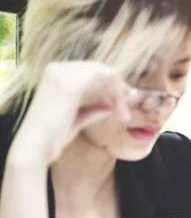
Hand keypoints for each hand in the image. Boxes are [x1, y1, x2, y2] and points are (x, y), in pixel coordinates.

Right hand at [8, 61, 130, 165]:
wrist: (37, 147)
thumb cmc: (53, 136)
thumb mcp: (79, 118)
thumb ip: (94, 108)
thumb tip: (112, 106)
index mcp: (56, 75)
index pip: (91, 73)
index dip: (110, 87)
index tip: (122, 105)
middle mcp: (58, 69)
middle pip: (99, 71)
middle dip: (117, 90)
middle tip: (126, 111)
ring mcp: (63, 73)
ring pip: (104, 74)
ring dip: (118, 95)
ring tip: (124, 116)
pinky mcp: (70, 83)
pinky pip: (103, 79)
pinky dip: (116, 95)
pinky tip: (119, 112)